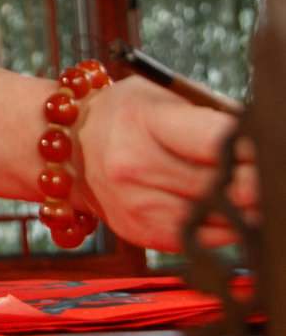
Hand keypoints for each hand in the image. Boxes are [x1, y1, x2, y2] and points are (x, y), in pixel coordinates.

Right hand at [75, 75, 258, 250]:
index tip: (269, 148)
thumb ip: (213, 116)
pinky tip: (235, 213)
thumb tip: (261, 139)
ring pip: (215, 217)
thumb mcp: (161, 97)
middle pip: (218, 184)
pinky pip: (201, 238)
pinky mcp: (141, 232)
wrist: (70, 149)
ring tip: (259, 195)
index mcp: (142, 120)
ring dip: (246, 209)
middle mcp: (134, 165)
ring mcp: (136, 204)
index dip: (250, 149)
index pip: (213, 142)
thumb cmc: (124, 115)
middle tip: (273, 175)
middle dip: (256, 181)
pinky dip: (225, 227)